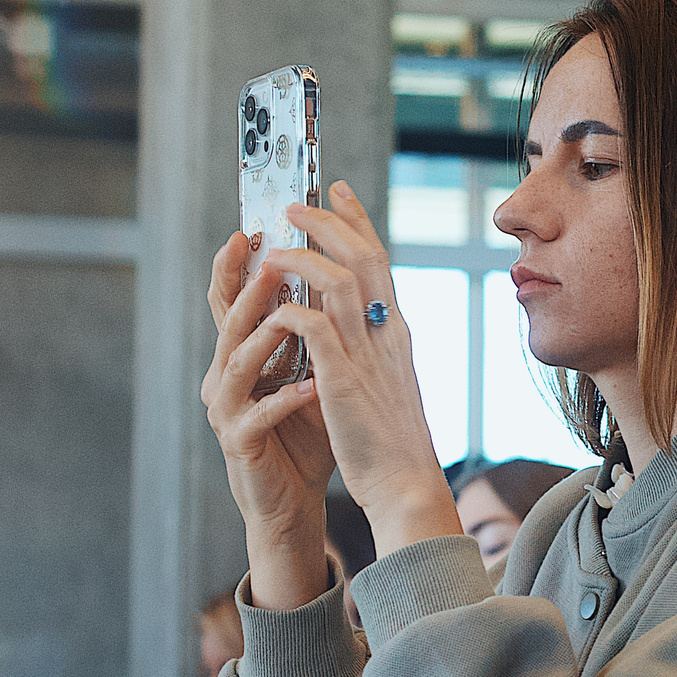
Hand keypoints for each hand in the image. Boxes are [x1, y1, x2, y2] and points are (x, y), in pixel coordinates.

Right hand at [203, 228, 334, 609]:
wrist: (296, 497)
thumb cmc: (307, 431)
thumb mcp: (316, 370)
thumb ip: (317, 330)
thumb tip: (339, 275)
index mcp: (244, 355)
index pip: (234, 302)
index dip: (234, 266)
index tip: (249, 229)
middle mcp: (227, 376)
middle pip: (230, 324)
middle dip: (249, 291)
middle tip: (269, 259)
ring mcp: (229, 410)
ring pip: (236, 365)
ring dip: (261, 338)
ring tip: (284, 316)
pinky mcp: (241, 444)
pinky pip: (258, 416)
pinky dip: (283, 401)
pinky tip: (309, 389)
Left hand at [262, 184, 463, 556]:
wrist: (405, 485)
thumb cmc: (391, 442)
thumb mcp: (386, 382)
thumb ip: (372, 348)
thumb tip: (355, 324)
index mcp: (397, 333)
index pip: (379, 260)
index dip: (357, 221)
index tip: (337, 191)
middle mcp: (387, 334)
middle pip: (362, 256)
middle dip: (327, 222)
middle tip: (296, 202)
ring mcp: (368, 355)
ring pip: (338, 281)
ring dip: (302, 255)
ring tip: (274, 244)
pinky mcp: (343, 380)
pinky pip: (314, 326)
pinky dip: (291, 308)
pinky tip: (271, 303)